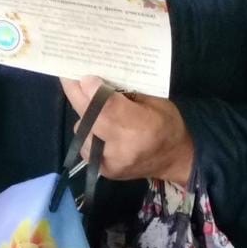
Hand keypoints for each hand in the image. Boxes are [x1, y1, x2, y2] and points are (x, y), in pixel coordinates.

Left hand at [61, 75, 194, 184]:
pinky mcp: (104, 171)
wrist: (175, 160)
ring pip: (82, 130)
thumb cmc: (167, 123)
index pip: (108, 108)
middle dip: (77, 95)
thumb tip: (95, 79)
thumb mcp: (156, 100)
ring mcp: (111, 162)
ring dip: (84, 115)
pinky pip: (84, 144)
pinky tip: (96, 126)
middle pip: (90, 118)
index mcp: (143, 127)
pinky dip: (87, 132)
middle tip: (70, 78)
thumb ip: (125, 92)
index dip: (92, 91)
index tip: (84, 76)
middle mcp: (124, 148)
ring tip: (92, 105)